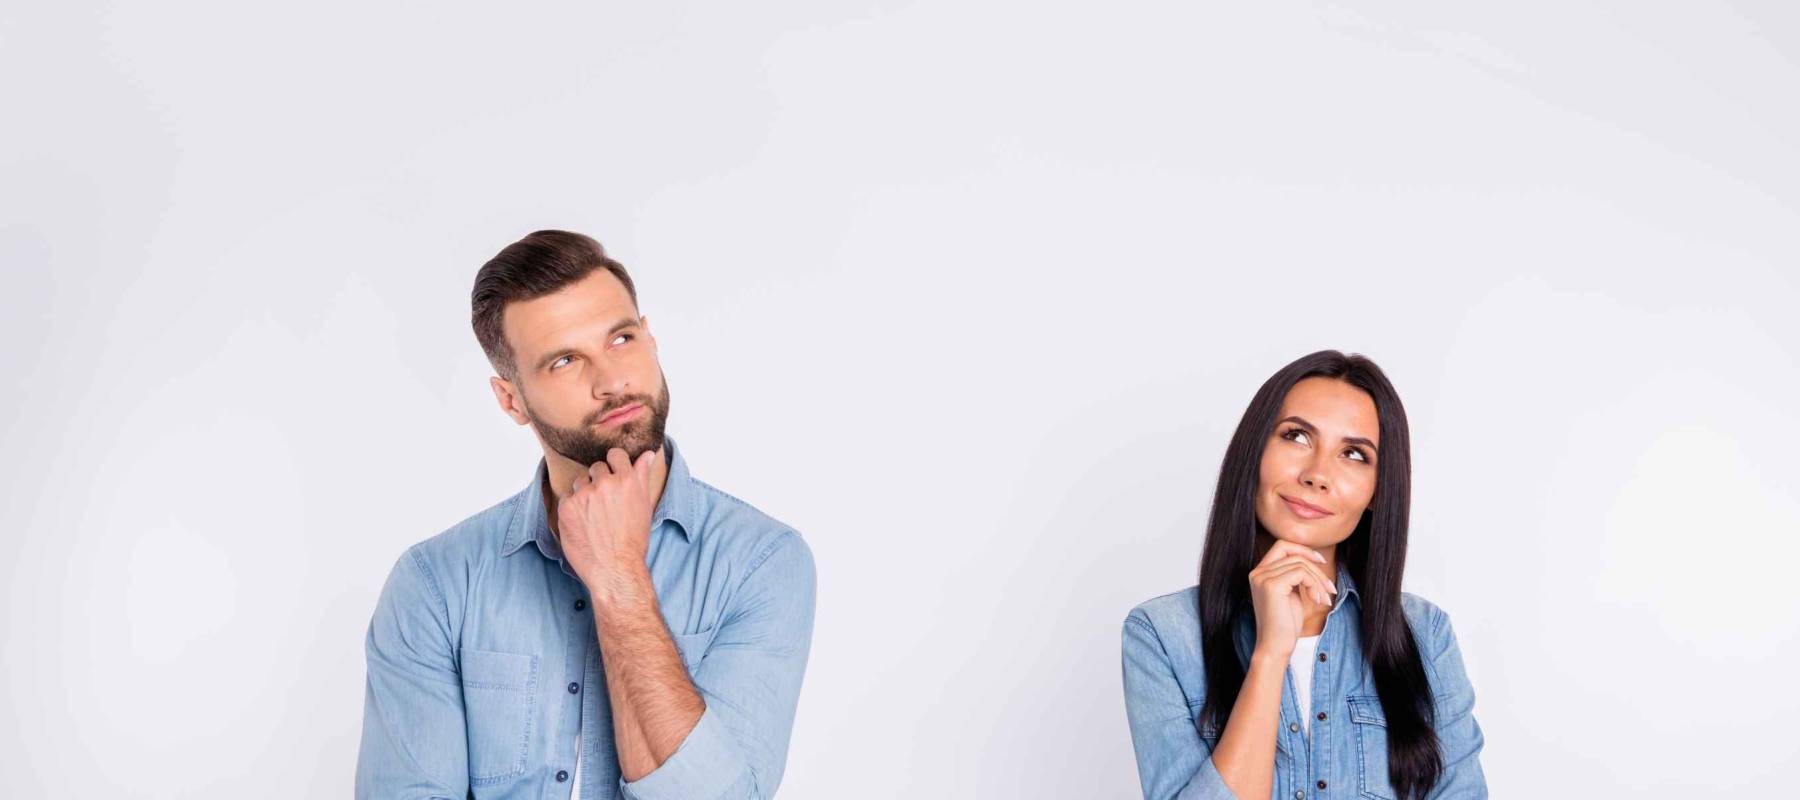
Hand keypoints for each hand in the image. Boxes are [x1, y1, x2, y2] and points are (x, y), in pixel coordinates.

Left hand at [557, 447, 658, 588]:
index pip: (615, 455)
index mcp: (628, 480)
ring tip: (593, 516)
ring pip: (580, 482)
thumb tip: (646, 454)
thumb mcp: (644, 506)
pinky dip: (572, 508)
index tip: (613, 473)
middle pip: (596, 467)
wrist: (614, 568)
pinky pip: (567, 497)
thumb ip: (642, 476)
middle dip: (599, 481)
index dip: (614, 463)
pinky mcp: (566, 506)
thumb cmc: (632, 541)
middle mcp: (605, 483)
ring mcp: (584, 494)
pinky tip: (583, 524)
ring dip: (584, 493)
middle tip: (604, 504)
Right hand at [1247, 540, 1336, 658]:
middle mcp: (1258, 572)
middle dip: (1316, 568)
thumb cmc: (1285, 624)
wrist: (1275, 647)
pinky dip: (1315, 585)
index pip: (1282, 546)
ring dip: (1318, 580)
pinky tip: (1317, 601)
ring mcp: (1263, 577)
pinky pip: (1301, 573)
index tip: (1320, 562)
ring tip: (1323, 599)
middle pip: (1294, 554)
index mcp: (1260, 573)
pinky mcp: (1272, 585)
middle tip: (1329, 588)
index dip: (1303, 550)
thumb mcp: (1291, 594)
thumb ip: (1295, 575)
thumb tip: (1312, 557)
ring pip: (1300, 563)